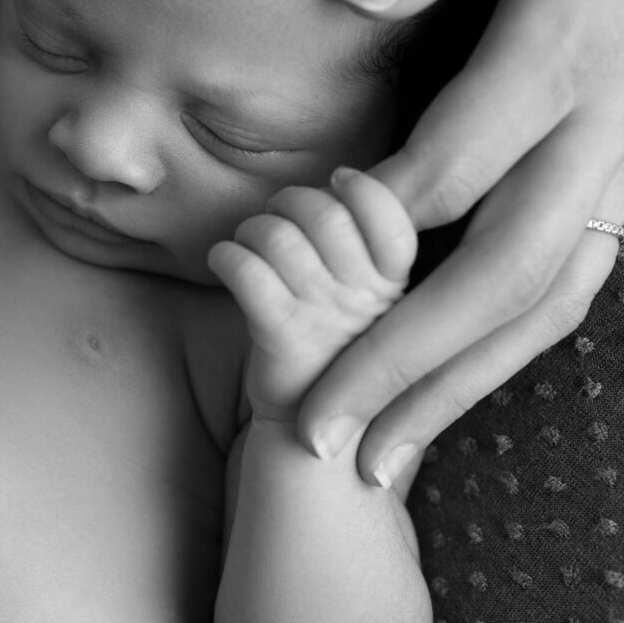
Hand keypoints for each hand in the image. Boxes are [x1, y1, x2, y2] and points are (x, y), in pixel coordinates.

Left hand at [209, 170, 415, 422]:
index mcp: (399, 284)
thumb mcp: (366, 301)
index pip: (393, 216)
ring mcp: (329, 321)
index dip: (362, 189)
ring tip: (246, 246)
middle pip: (325, 213)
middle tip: (276, 215)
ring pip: (280, 238)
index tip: (339, 181)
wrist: (314, 441)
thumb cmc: (335, 355)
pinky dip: (226, 257)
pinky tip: (225, 264)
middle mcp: (372, 300)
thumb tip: (343, 184)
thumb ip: (367, 249)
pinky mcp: (287, 341)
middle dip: (289, 201)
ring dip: (250, 230)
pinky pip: (248, 274)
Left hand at [299, 0, 623, 484]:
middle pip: (501, 274)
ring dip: (463, 383)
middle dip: (408, 364)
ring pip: (546, 300)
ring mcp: (622, 154)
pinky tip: (461, 379)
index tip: (290, 272)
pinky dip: (511, 342)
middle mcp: (598, 124)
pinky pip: (571, 276)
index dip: (367, 227)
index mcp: (563, 48)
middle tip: (325, 439)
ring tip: (389, 450)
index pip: (453, 167)